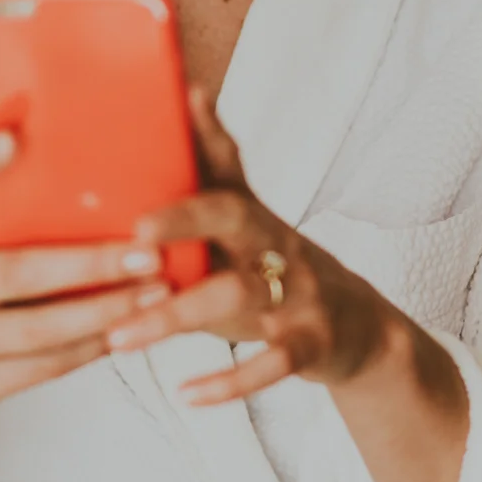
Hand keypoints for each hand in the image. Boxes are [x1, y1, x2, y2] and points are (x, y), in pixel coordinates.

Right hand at [0, 128, 171, 414]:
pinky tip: (123, 330)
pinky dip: (86, 349)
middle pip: (14, 273)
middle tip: (146, 253)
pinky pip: (38, 369)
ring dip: (104, 312)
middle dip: (89, 265)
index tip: (13, 136)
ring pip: (36, 331)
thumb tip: (55, 152)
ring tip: (154, 293)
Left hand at [105, 89, 394, 406]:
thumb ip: (214, 161)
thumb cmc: (281, 265)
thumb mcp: (251, 215)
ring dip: (176, 317)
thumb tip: (188, 89)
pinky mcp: (312, 345)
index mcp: (254, 214)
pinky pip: (272, 365)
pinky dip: (229, 382)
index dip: (191, 155)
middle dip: (184, 224)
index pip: (221, 172)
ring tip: (120, 340)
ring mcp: (298, 295)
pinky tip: (185, 392)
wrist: (361, 327)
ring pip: (238, 298)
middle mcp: (277, 245)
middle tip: (132, 235)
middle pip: (234, 220)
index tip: (139, 153)